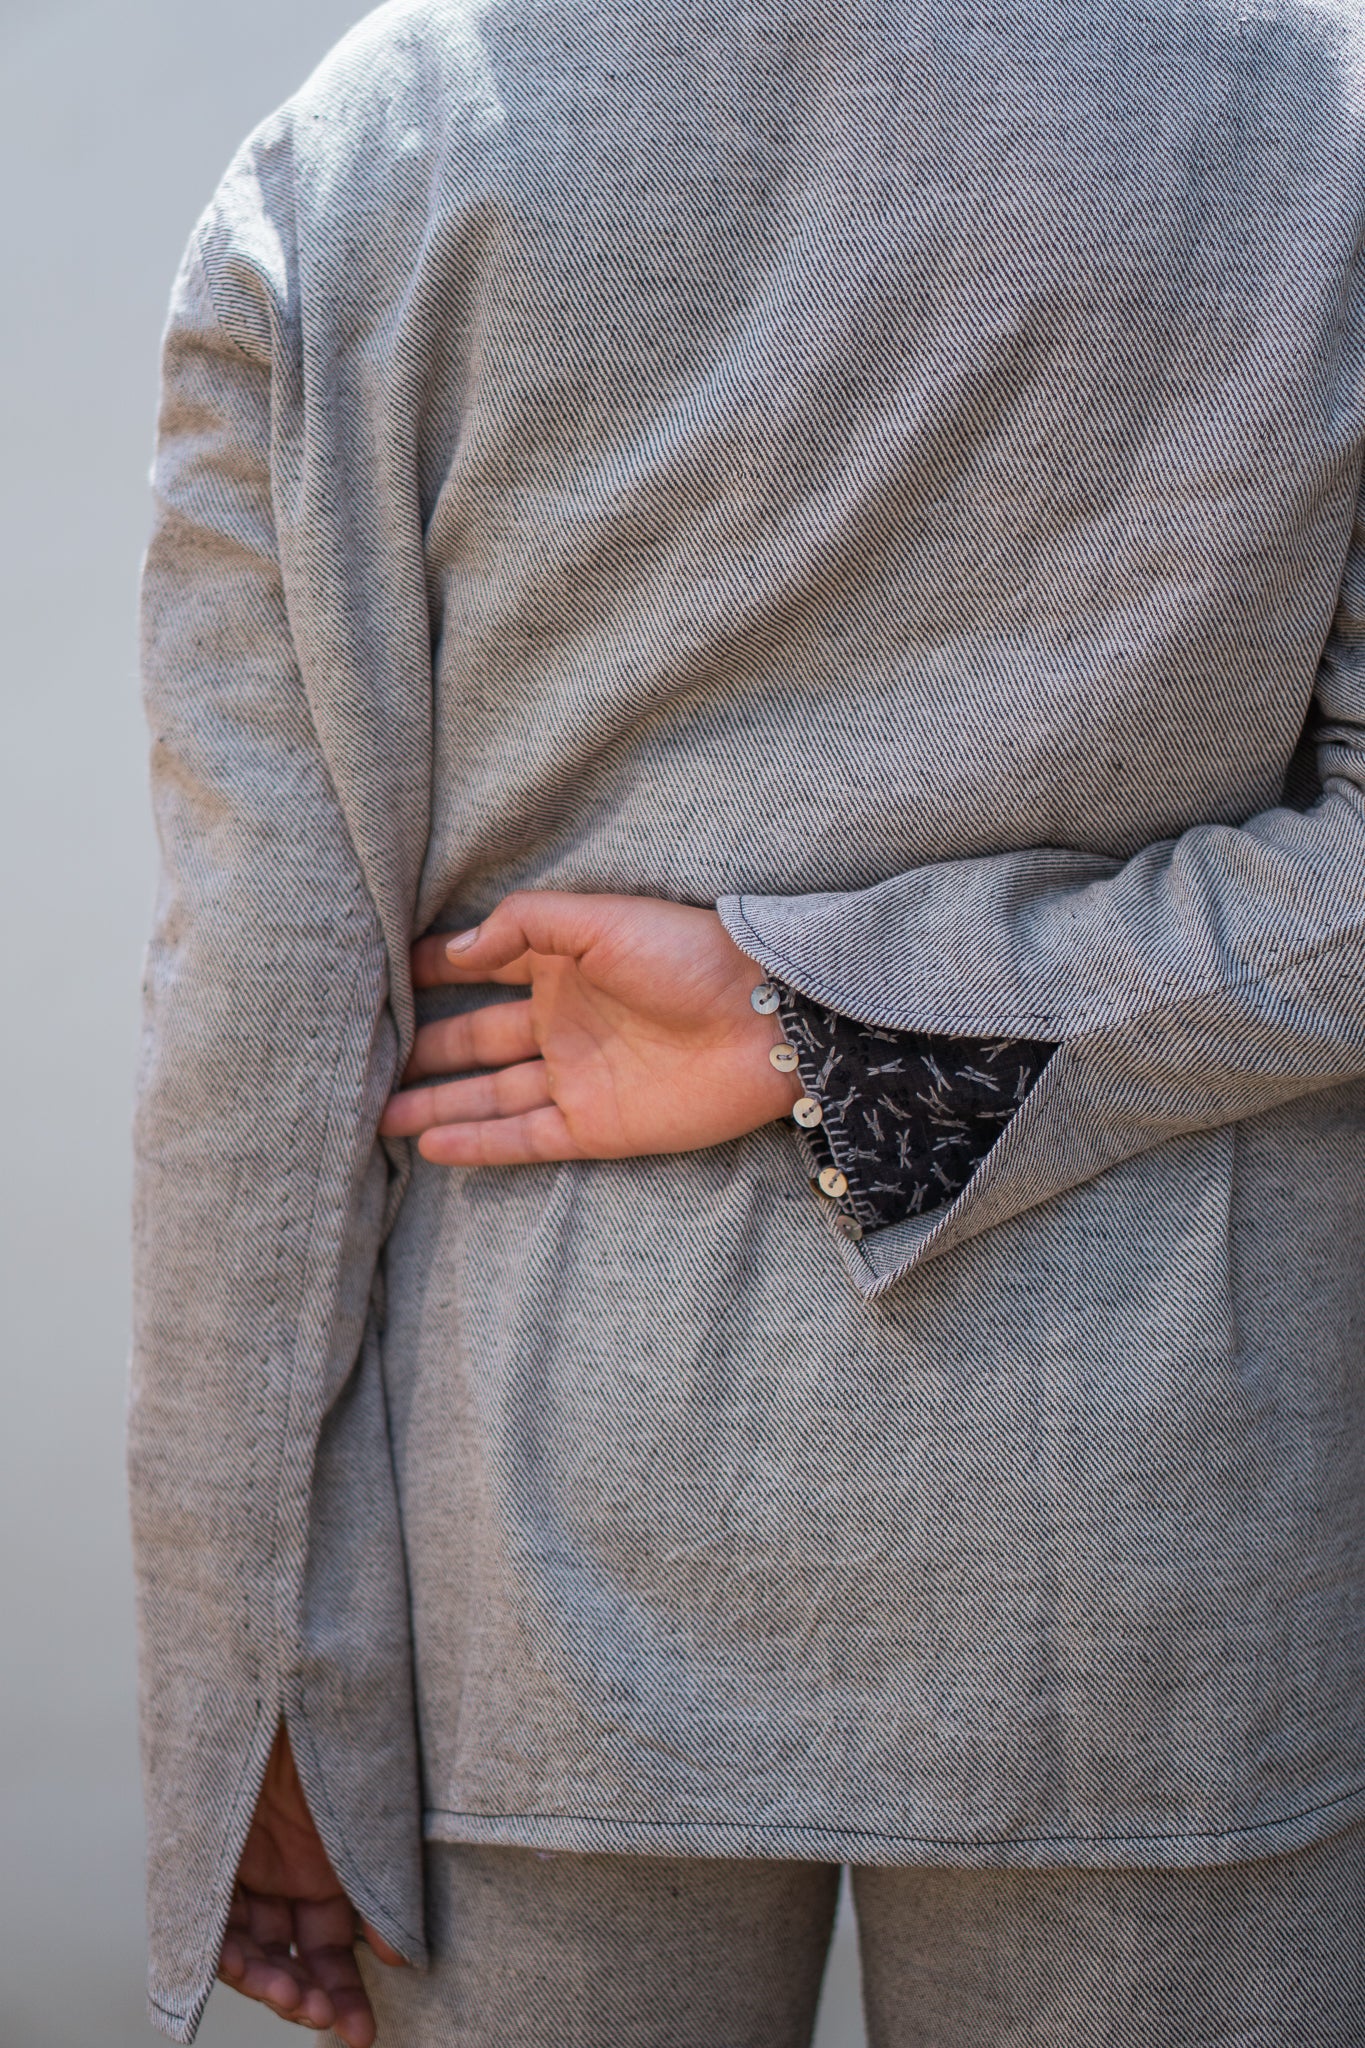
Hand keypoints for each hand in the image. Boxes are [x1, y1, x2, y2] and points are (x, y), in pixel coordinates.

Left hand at [217, 1725, 405, 2043]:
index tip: (361, 2034)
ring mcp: (240, 1866)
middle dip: (309, 1998)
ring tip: (297, 2002)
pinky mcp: (203, 1856)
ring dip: (272, 1984)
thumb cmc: (338, 1731)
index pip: (327, 1945)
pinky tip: (252, 1973)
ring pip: (247, 1951)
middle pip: (287, 1956)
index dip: (342, 1993)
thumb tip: (400, 1957)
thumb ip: (379, 1884)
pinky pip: (203, 1925)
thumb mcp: (368, 1815)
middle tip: (331, 2022)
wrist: (284, 1676)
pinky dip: (224, 1955)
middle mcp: (279, 1872)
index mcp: (323, 1863)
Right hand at [379, 891, 800, 1163]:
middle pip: (474, 1039)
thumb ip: (526, 926)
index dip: (433, 972)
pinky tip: (428, 1142)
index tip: (376, 978)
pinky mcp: (596, 1126)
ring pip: (488, 1093)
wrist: (765, 1019)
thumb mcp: (600, 919)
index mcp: (564, 966)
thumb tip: (458, 949)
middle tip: (356, 1062)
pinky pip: (523, 1137)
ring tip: (373, 1114)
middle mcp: (562, 1022)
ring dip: (434, 1101)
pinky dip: (477, 1141)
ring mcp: (576, 1077)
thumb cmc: (690, 954)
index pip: (482, 968)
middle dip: (419, 1050)